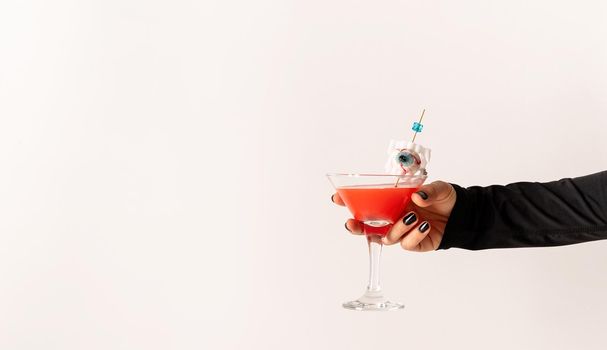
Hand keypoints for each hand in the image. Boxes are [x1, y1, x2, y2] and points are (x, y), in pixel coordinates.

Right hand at [331, 181, 455, 251]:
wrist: (463, 214)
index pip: (366, 202)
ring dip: (395, 228)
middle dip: (356, 227)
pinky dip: (414, 235)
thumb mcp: (438, 188)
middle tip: (351, 223)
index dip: (348, 201)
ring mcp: (402, 231)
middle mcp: (393, 217)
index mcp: (392, 202)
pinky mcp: (414, 243)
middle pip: (366, 227)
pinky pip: (406, 244)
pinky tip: (424, 225)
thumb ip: (427, 191)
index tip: (336, 197)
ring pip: (386, 237)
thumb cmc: (444, 199)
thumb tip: (416, 196)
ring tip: (411, 217)